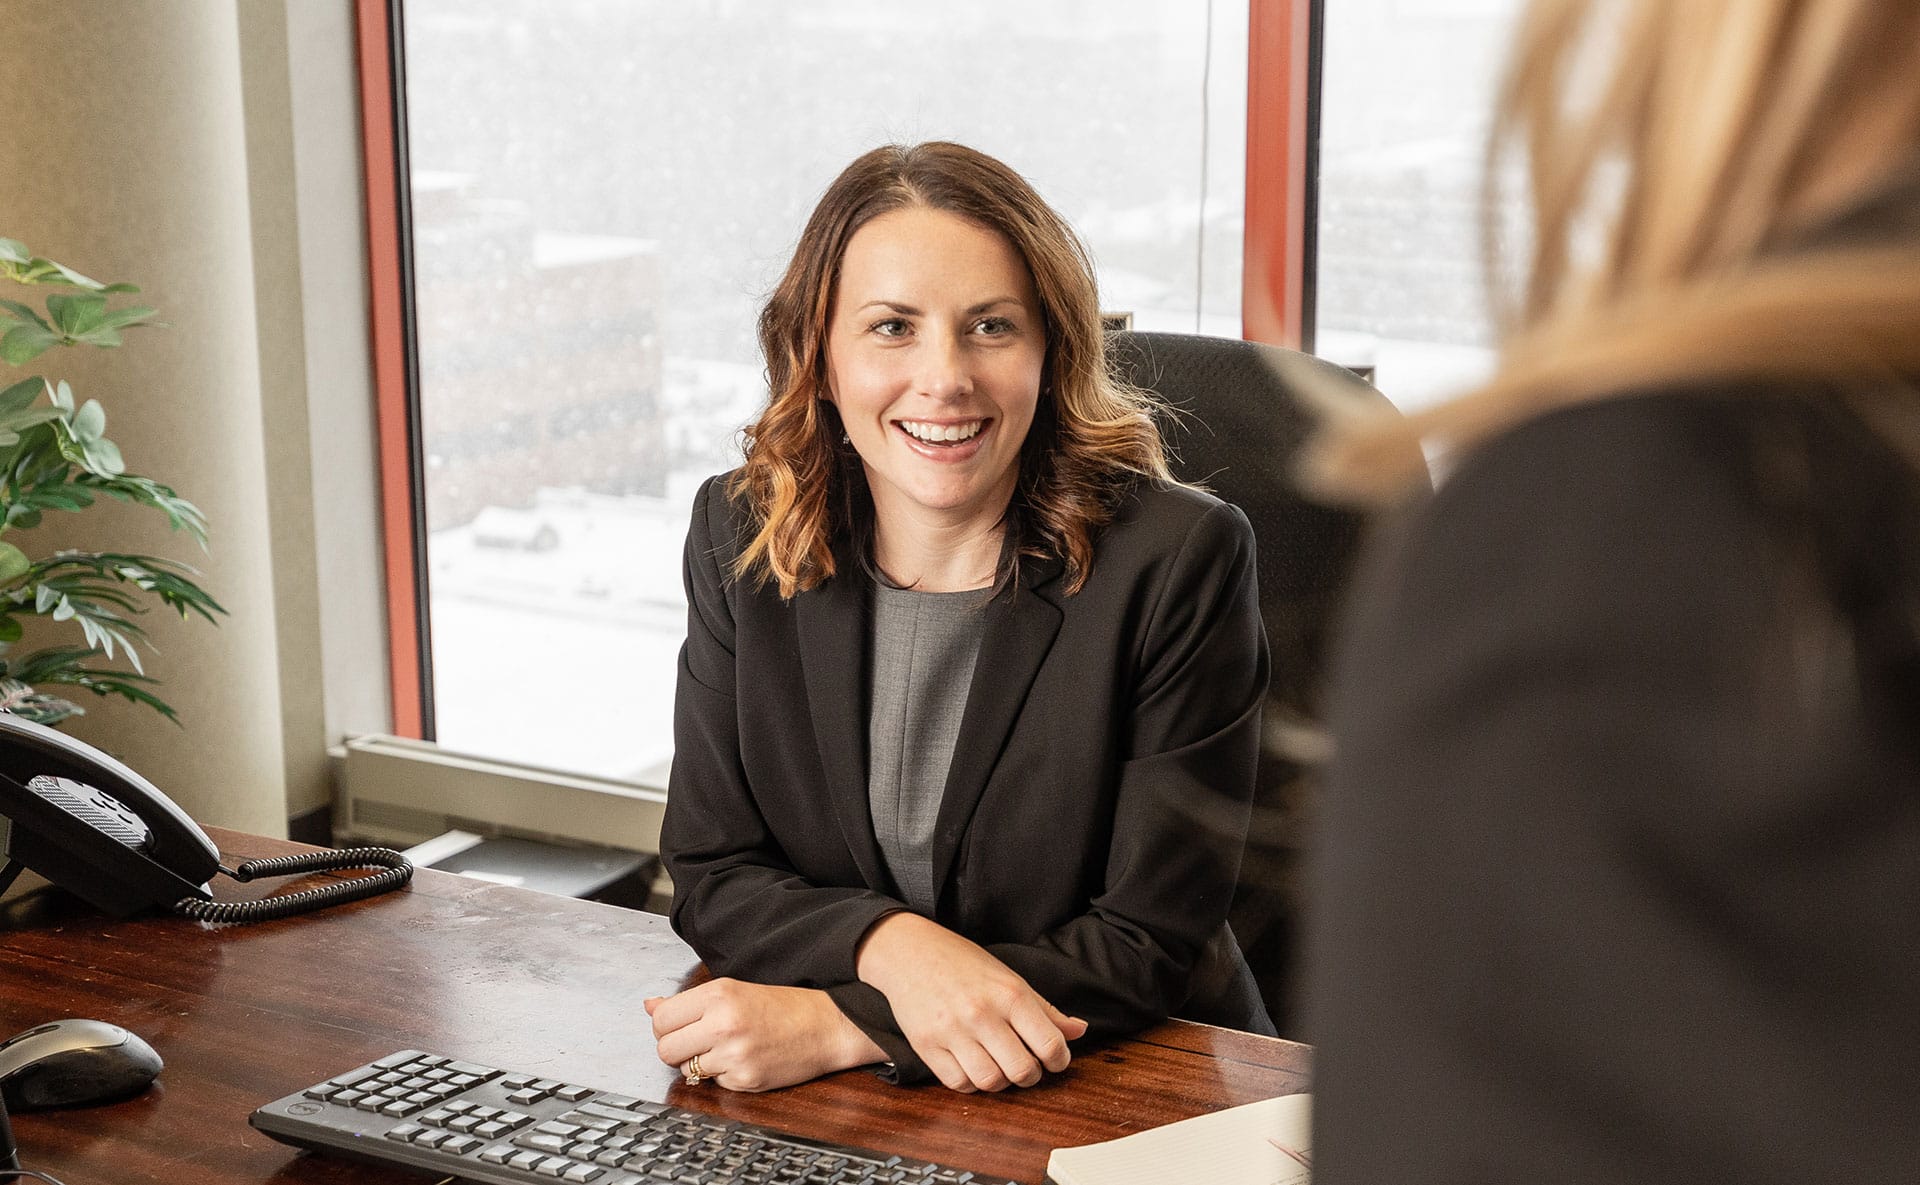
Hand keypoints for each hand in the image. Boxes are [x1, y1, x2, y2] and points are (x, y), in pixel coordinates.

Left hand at [645, 978, 885, 1092]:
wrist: (825, 1026)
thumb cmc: (783, 1006)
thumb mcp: (734, 991)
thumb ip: (689, 1001)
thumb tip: (649, 1005)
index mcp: (719, 994)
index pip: (661, 1018)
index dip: (665, 1026)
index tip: (678, 1027)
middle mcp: (723, 1023)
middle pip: (665, 1048)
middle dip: (676, 1049)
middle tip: (697, 1042)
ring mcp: (734, 1054)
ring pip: (686, 1070)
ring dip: (698, 1064)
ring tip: (724, 1050)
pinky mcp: (745, 1079)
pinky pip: (713, 1083)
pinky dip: (723, 1076)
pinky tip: (743, 1060)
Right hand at [855, 913, 1087, 1092]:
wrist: (909, 952)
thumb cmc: (963, 963)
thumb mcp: (1010, 978)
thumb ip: (1045, 1009)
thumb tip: (1079, 1031)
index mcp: (1010, 994)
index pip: (1050, 1045)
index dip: (1059, 1060)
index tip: (1054, 1059)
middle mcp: (982, 1013)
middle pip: (1022, 1071)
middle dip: (1031, 1075)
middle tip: (1026, 1065)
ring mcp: (952, 1031)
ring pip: (990, 1082)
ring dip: (1001, 1082)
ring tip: (998, 1066)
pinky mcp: (926, 1045)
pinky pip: (958, 1083)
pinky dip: (971, 1082)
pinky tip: (972, 1065)